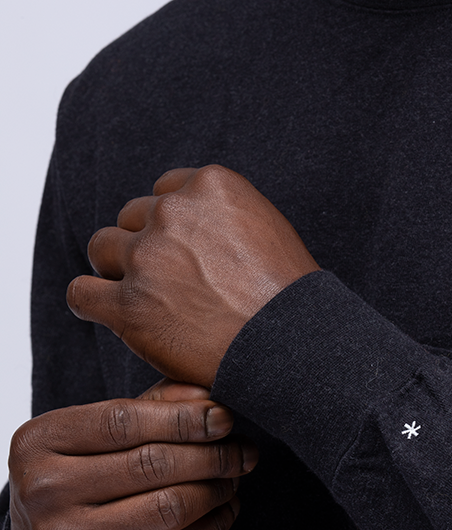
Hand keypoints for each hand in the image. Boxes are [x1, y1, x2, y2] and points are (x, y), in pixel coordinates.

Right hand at [7, 379, 257, 529]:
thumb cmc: (81, 485)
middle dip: (212, 454)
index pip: (123, 421)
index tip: (225, 417)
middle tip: (244, 450)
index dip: (183, 418)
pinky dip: (214, 525)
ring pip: (170, 508)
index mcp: (39, 443)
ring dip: (216, 490)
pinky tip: (226, 509)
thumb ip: (150, 407)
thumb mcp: (95, 439)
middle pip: (152, 464)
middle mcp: (44, 492)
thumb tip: (208, 394)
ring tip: (233, 478)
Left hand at [66, 165, 319, 386]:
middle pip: (132, 217)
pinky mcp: (129, 306)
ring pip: (102, 248)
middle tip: (171, 281)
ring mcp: (147, 258)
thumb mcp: (267, 226)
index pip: (165, 191)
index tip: (185, 252)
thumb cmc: (289, 297)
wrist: (292, 345)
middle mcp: (173, 212)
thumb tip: (198, 224)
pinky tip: (110, 313)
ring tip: (144, 298)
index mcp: (209, 185)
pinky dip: (91, 302)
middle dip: (146, 246)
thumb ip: (222, 214)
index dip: (171, 224)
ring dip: (118, 270)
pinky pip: (81, 294)